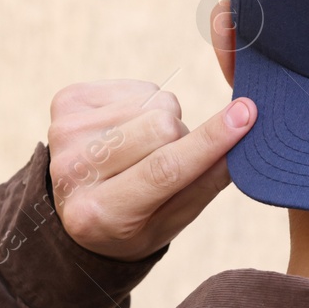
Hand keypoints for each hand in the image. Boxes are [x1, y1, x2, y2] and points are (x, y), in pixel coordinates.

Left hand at [47, 80, 255, 260]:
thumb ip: (206, 182)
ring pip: (152, 102)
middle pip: (162, 127)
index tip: (246, 114)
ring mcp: (62, 134)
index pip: (164, 169)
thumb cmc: (134, 220)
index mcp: (98, 214)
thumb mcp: (172, 220)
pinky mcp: (64, 102)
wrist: (77, 207)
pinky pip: (137, 87)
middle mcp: (71, 173)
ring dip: (163, 122)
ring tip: (144, 148)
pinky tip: (128, 130)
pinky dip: (146, 105)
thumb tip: (244, 134)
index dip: (209, 141)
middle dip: (183, 137)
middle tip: (171, 159)